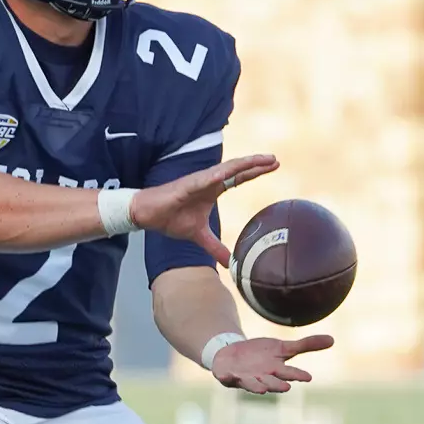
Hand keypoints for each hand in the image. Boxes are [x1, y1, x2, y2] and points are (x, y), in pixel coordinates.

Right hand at [131, 154, 278, 265]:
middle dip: (256, 164)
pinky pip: (203, 180)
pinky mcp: (186, 186)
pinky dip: (215, 176)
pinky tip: (227, 173)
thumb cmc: (171, 218)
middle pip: (237, 170)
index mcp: (213, 189)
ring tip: (259, 160)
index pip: (239, 178)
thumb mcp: (199, 235)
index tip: (273, 166)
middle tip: (275, 160)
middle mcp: (208, 181)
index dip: (256, 172)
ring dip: (242, 164)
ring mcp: (198, 181)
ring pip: (225, 169)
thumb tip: (230, 263)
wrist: (148, 214)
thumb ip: (215, 246)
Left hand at [210, 334, 334, 393]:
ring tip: (262, 388)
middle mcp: (262, 377)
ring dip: (256, 386)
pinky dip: (227, 377)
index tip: (308, 377)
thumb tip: (333, 339)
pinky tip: (226, 376)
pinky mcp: (228, 376)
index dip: (297, 375)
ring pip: (251, 384)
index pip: (289, 373)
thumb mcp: (284, 348)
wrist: (235, 356)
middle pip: (271, 382)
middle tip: (286, 388)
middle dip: (277, 385)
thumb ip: (306, 345)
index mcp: (276, 370)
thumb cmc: (262, 355)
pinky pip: (227, 378)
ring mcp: (245, 378)